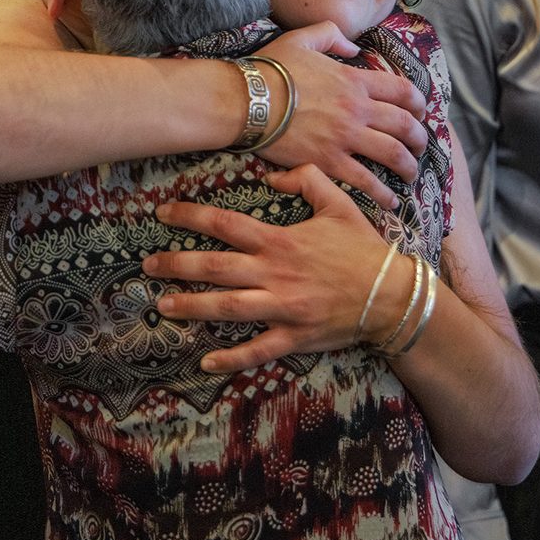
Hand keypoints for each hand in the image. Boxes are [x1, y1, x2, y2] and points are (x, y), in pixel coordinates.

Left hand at [145, 164, 389, 372]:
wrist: (392, 294)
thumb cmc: (363, 248)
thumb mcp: (338, 203)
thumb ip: (306, 180)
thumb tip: (274, 176)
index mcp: (280, 241)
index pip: (225, 224)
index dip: (190, 216)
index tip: (163, 213)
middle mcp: (274, 273)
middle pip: (215, 267)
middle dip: (177, 265)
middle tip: (147, 265)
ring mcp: (282, 308)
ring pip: (227, 308)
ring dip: (192, 306)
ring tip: (163, 305)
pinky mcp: (293, 336)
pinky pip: (257, 350)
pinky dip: (231, 358)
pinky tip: (206, 362)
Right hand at [254, 23, 426, 207]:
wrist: (247, 100)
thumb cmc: (271, 70)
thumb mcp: (302, 38)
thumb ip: (332, 35)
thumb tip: (353, 47)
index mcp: (354, 80)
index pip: (402, 91)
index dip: (418, 103)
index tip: (420, 112)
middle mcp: (357, 109)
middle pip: (405, 126)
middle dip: (419, 138)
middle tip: (419, 146)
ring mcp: (345, 138)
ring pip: (393, 154)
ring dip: (408, 166)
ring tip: (410, 174)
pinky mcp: (329, 161)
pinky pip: (365, 181)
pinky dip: (383, 193)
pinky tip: (390, 202)